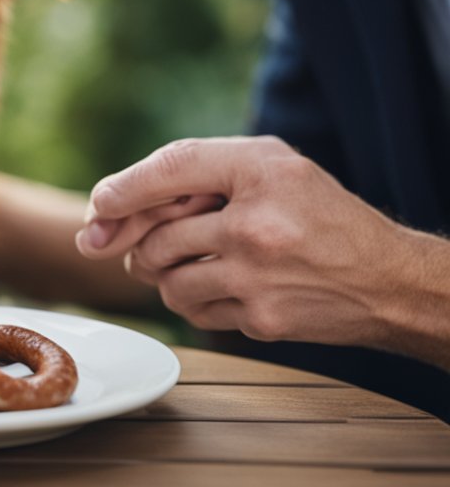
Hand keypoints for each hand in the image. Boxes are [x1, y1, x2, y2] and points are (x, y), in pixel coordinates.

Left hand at [74, 136, 434, 352]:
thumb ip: (195, 170)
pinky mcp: (260, 319)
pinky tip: (223, 286)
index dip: (123, 190)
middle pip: (156, 236)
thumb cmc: (319, 215)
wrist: (388, 281)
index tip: (100, 206)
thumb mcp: (271, 167)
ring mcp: (257, 277)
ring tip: (198, 261)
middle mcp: (257, 224)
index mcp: (261, 171)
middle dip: (144, 242)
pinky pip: (192, 312)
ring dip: (167, 274)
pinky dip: (195, 301)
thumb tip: (104, 207)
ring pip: (165, 280)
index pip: (170, 168)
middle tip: (158, 241)